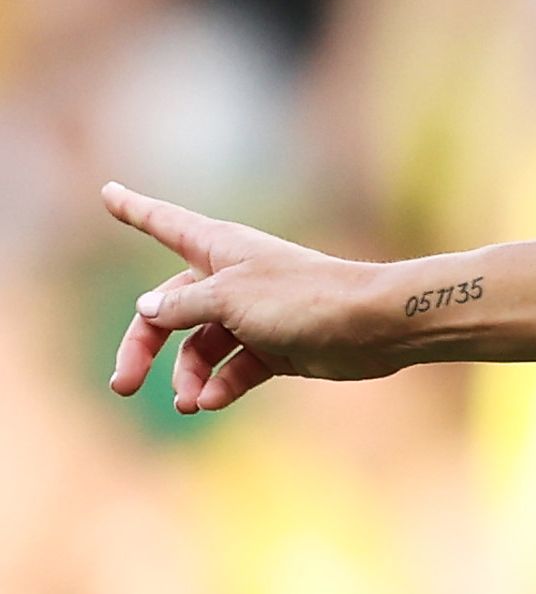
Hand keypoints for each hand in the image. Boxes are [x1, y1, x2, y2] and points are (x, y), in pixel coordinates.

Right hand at [102, 182, 398, 411]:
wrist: (370, 326)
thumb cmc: (302, 298)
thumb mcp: (230, 298)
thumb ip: (183, 306)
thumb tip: (146, 309)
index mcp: (219, 249)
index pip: (165, 224)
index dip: (135, 209)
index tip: (108, 192)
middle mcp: (231, 279)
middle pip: (169, 311)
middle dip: (143, 347)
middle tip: (122, 384)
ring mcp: (252, 315)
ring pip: (199, 349)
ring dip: (188, 377)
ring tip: (191, 400)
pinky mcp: (274, 347)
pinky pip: (232, 369)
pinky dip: (221, 386)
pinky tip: (213, 402)